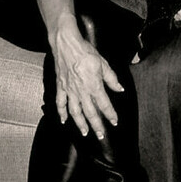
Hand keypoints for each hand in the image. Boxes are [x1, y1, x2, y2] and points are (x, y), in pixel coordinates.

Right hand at [51, 15, 122, 139]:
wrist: (67, 46)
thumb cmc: (87, 53)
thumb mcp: (104, 64)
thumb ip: (111, 78)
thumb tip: (119, 89)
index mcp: (94, 86)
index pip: (104, 104)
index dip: (110, 114)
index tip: (115, 121)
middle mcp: (81, 91)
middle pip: (90, 112)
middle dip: (97, 125)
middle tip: (101, 136)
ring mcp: (69, 91)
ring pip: (75, 112)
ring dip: (80, 124)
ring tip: (85, 132)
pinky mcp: (61, 87)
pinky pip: (60, 103)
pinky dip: (62, 113)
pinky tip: (64, 121)